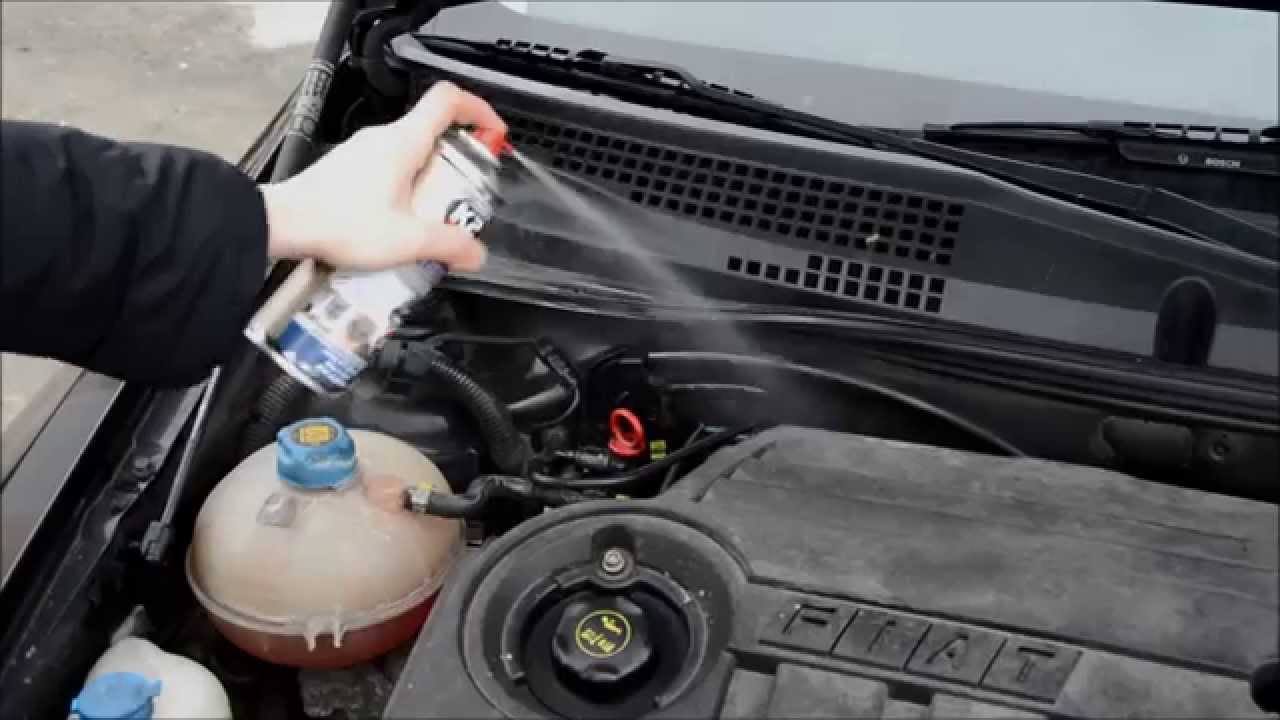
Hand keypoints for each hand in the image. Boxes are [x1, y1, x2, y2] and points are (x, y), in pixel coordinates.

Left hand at [261, 81, 505, 270]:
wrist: (284, 224)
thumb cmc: (339, 222)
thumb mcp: (407, 240)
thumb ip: (449, 244)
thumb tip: (476, 253)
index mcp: (404, 142)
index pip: (448, 100)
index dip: (478, 109)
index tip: (494, 132)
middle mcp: (383, 138)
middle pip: (434, 131)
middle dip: (459, 161)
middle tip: (466, 193)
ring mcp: (363, 151)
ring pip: (411, 153)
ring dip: (431, 179)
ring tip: (434, 217)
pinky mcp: (349, 169)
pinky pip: (390, 169)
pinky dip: (406, 189)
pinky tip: (401, 224)